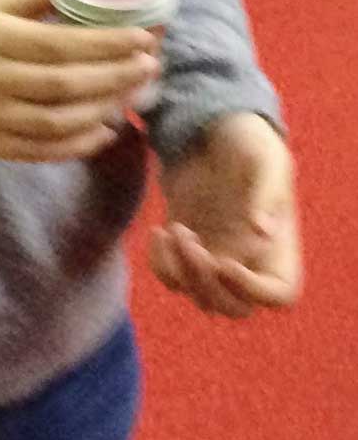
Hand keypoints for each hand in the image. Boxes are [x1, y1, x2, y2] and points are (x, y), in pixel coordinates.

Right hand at [0, 0, 155, 161]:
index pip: (59, 44)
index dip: (106, 44)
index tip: (144, 38)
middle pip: (64, 84)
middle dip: (115, 76)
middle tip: (149, 67)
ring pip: (57, 121)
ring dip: (103, 110)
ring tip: (131, 96)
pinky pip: (39, 150)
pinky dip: (77, 145)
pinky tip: (104, 130)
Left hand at [152, 112, 300, 317]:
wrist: (211, 131)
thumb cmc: (248, 142)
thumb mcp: (265, 158)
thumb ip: (268, 193)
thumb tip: (263, 232)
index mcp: (280, 247)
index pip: (280, 294)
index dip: (252, 289)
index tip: (225, 261)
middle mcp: (251, 261)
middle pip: (234, 307)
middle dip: (207, 284)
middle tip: (190, 241)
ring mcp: (216, 259)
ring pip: (200, 298)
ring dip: (181, 273)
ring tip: (176, 228)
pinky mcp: (185, 251)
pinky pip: (172, 279)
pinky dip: (160, 264)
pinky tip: (159, 229)